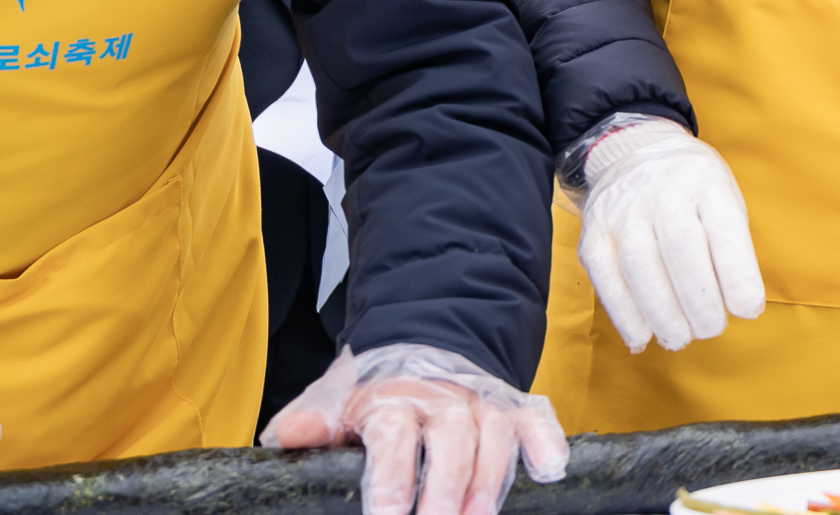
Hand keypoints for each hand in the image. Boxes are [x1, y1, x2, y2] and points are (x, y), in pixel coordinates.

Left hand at [260, 344, 567, 514]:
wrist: (421, 349)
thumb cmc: (373, 394)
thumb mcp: (331, 402)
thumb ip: (309, 421)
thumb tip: (291, 434)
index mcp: (392, 398)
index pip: (395, 438)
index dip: (392, 479)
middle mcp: (443, 397)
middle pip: (452, 442)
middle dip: (446, 491)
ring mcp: (481, 402)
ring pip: (495, 437)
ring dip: (488, 482)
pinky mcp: (511, 407)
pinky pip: (536, 419)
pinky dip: (546, 442)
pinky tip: (549, 470)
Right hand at [570, 115, 766, 352]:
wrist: (637, 150)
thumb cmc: (692, 188)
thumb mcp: (724, 196)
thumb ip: (730, 244)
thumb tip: (740, 305)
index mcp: (706, 182)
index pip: (725, 229)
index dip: (738, 275)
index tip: (748, 310)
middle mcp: (664, 192)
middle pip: (682, 251)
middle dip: (699, 301)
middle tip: (711, 329)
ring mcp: (624, 211)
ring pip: (641, 268)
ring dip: (662, 314)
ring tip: (680, 339)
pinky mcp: (594, 232)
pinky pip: (606, 278)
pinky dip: (624, 314)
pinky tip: (641, 337)